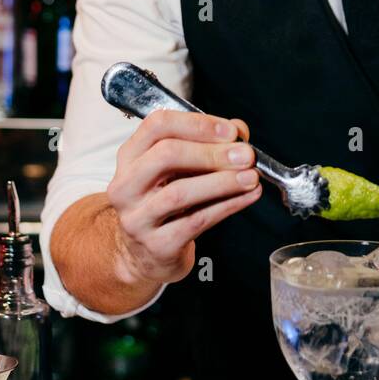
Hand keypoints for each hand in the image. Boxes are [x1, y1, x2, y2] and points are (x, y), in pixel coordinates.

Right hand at [107, 109, 261, 287]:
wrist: (147, 254)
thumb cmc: (166, 201)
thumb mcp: (180, 169)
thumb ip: (208, 144)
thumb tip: (239, 131)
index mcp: (131, 156)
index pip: (157, 125)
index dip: (197, 124)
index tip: (230, 131)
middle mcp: (127, 185)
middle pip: (166, 155)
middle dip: (211, 153)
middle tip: (245, 155)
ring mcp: (138, 218)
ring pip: (180, 192)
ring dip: (223, 181)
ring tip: (251, 177)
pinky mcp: (157, 245)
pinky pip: (196, 221)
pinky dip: (228, 206)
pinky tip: (248, 196)